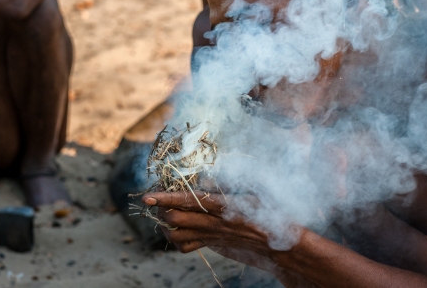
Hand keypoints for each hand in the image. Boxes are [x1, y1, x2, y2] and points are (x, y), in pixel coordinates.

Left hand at [142, 192, 273, 258]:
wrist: (277, 243)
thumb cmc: (268, 211)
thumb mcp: (253, 189)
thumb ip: (228, 182)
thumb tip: (203, 179)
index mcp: (222, 206)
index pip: (187, 201)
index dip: (165, 199)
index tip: (148, 196)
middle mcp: (213, 224)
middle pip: (174, 220)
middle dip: (161, 208)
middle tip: (159, 197)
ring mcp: (210, 236)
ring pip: (175, 235)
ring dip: (164, 224)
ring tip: (164, 211)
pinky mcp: (211, 244)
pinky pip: (185, 247)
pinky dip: (175, 238)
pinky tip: (177, 227)